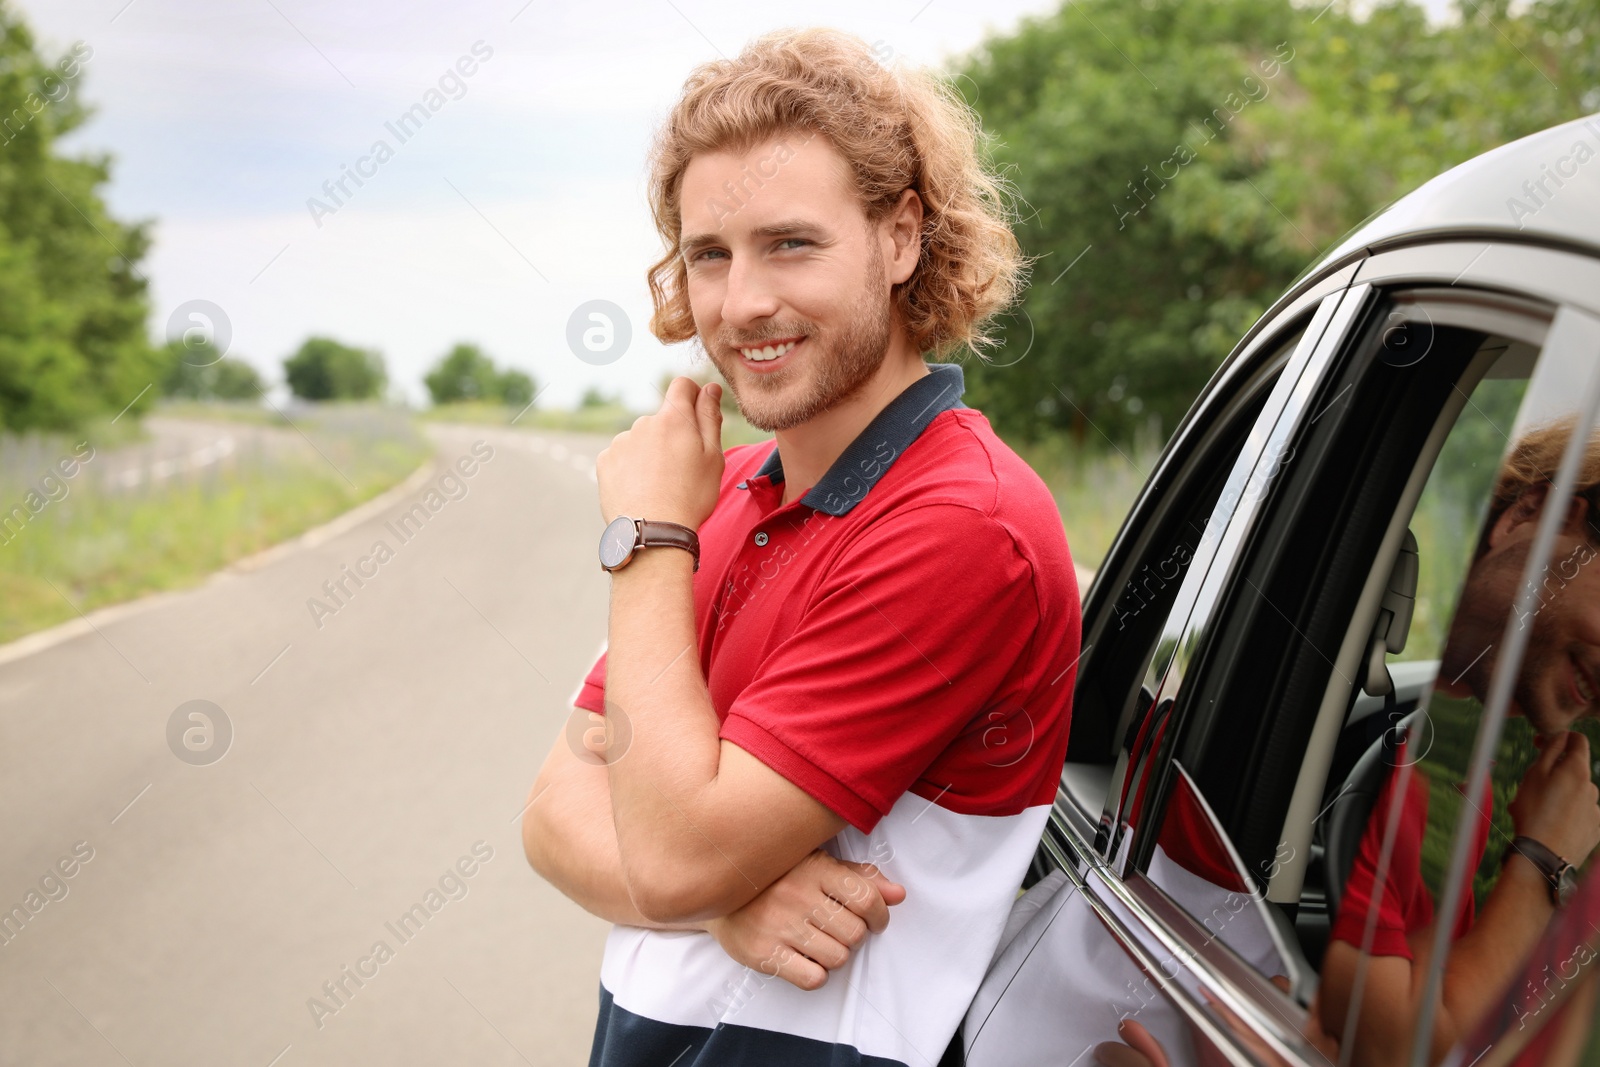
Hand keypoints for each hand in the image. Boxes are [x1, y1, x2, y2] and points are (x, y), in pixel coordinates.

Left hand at [596, 377, 723, 528]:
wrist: (652, 531)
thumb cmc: (691, 496)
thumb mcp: (712, 457)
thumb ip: (709, 417)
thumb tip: (710, 388)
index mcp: (673, 419)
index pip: (682, 386)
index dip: (693, 395)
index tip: (697, 415)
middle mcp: (643, 423)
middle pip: (662, 419)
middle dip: (672, 435)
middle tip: (682, 469)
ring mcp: (621, 442)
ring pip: (642, 439)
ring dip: (651, 453)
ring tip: (659, 485)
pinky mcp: (605, 461)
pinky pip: (623, 456)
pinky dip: (632, 467)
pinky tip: (641, 489)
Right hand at [704, 850, 906, 990]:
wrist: (716, 892)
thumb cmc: (775, 877)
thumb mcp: (816, 865)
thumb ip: (859, 878)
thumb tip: (898, 895)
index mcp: (813, 868)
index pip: (866, 897)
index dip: (879, 915)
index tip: (874, 920)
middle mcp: (796, 895)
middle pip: (855, 933)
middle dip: (854, 936)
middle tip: (840, 929)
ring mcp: (778, 925)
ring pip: (837, 958)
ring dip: (836, 955)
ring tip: (820, 942)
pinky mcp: (762, 953)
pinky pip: (812, 978)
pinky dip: (816, 973)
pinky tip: (805, 958)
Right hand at [1509, 731, 1599, 867]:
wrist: (1544, 856)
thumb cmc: (1534, 812)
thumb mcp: (1534, 775)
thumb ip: (1550, 750)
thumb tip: (1561, 735)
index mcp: (1577, 770)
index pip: (1578, 741)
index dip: (1559, 738)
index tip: (1540, 744)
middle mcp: (1592, 788)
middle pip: (1574, 770)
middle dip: (1555, 773)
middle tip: (1530, 788)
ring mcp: (1596, 810)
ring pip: (1576, 794)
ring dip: (1559, 796)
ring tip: (1536, 812)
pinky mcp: (1595, 830)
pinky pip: (1580, 814)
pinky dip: (1567, 815)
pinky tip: (1550, 826)